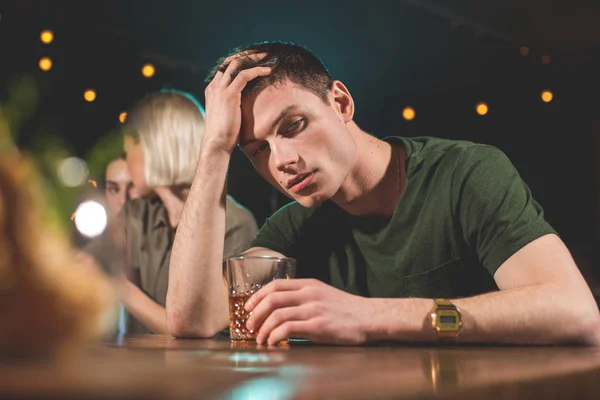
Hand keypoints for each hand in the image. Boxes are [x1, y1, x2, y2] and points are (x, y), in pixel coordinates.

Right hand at [202, 52, 271, 154]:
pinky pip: (244, 75)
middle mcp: (215, 86)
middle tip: (262, 52)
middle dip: (246, 55)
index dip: (240, 62)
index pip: (225, 68)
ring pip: (237, 64)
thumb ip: (234, 106)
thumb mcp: (228, 116)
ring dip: (253, 58)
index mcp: (212, 90)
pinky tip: (268, 71)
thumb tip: (247, 107)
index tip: (254, 60)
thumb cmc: (225, 135)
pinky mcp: (229, 94)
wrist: (217, 144)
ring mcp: (220, 89)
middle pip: (230, 62)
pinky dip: (257, 70)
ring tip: (267, 56)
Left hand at [244, 279, 375, 345]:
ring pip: (277, 315)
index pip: (275, 285)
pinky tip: (273, 342)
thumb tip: (280, 309)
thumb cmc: (346, 310)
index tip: (248, 307)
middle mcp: (309, 294)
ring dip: (263, 329)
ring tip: (261, 339)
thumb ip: (303, 297)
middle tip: (250, 326)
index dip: (257, 296)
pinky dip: (275, 336)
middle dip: (255, 314)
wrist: (369, 318)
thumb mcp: (323, 294)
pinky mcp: (318, 326)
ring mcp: (313, 309)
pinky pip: (288, 329)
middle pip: (272, 299)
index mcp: (309, 284)